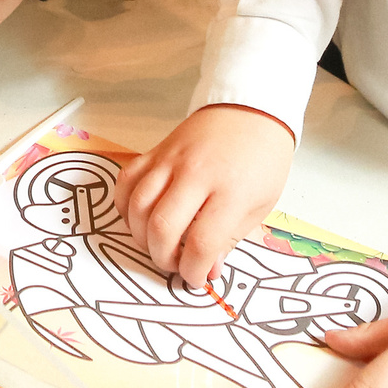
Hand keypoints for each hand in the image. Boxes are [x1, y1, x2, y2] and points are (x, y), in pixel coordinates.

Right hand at [116, 103, 296, 290]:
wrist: (251, 110)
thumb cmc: (262, 160)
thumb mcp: (260, 205)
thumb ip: (230, 239)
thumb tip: (208, 270)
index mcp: (231, 191)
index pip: (201, 242)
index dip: (193, 270)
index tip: (196, 278)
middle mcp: (197, 174)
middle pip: (162, 226)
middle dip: (162, 257)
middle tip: (174, 264)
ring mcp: (171, 160)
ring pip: (138, 205)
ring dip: (141, 235)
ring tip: (156, 244)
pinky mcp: (155, 151)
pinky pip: (126, 180)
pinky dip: (125, 205)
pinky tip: (138, 218)